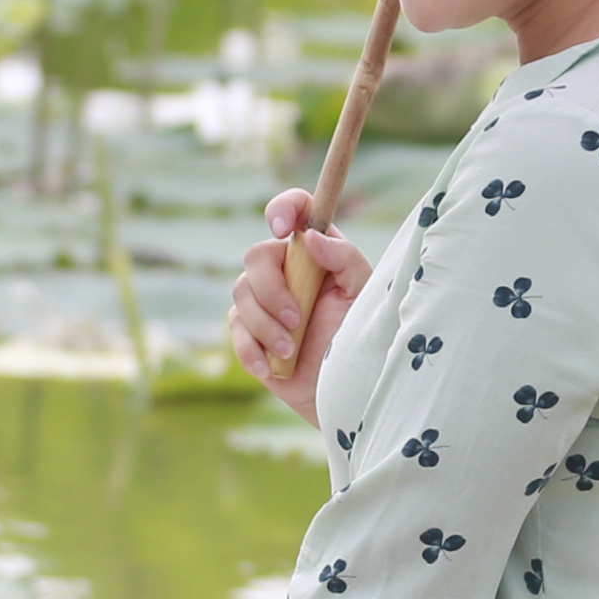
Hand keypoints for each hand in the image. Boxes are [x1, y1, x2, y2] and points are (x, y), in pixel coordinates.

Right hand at [228, 192, 369, 419]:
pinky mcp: (248, 330)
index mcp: (316, 252)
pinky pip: (235, 330)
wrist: (341, 390)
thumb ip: (345, 259)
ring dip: (266, 325)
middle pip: (256, 255)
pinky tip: (271, 366)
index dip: (283, 208)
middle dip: (273, 290)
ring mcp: (263, 299)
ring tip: (291, 351)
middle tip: (297, 319)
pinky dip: (252, 349)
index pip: (296, 209)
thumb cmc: (357, 338)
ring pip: (241, 293)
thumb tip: (309, 237)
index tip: (281, 229)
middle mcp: (286, 269)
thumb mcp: (363, 296)